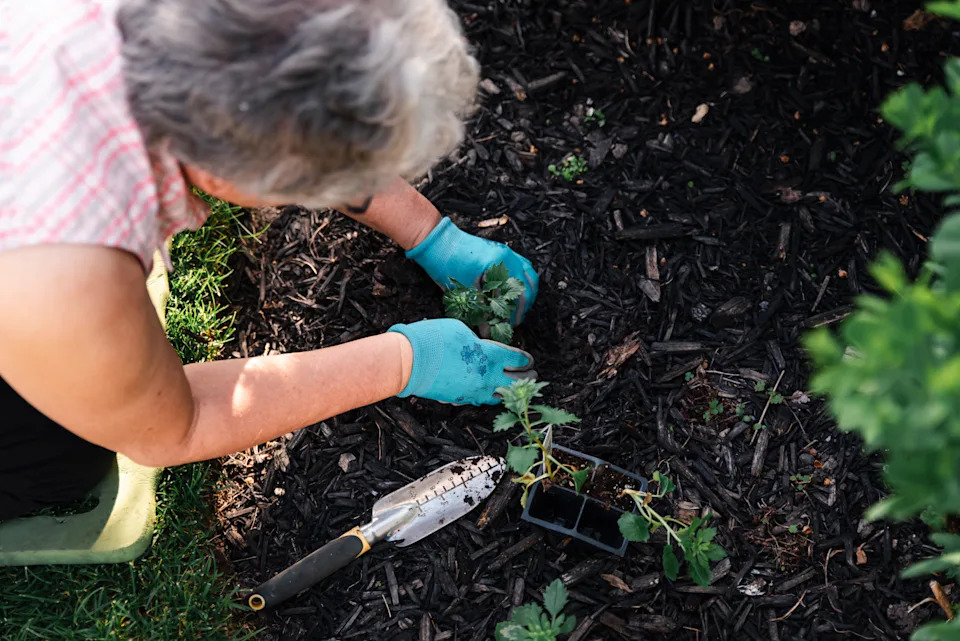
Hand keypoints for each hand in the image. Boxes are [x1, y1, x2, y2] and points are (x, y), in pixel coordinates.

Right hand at [388, 319, 535, 404]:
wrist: (409, 361)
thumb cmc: (434, 339)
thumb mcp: (461, 330)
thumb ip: (478, 342)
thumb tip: (481, 348)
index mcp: (491, 356)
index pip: (518, 360)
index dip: (526, 360)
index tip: (529, 360)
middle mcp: (487, 377)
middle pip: (517, 382)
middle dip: (527, 379)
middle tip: (532, 376)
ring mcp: (474, 392)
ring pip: (500, 396)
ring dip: (510, 392)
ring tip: (514, 389)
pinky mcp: (460, 399)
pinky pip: (480, 400)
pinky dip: (488, 396)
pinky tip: (489, 393)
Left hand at [406, 217, 538, 323]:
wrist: (437, 241)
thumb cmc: (446, 264)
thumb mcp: (462, 292)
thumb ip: (478, 312)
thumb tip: (487, 333)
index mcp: (497, 265)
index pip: (510, 297)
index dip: (508, 317)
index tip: (504, 329)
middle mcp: (507, 256)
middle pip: (525, 288)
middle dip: (520, 308)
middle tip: (513, 323)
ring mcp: (507, 252)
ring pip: (529, 277)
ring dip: (526, 295)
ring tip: (517, 310)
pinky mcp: (503, 251)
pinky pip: (524, 267)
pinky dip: (523, 282)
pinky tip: (516, 292)